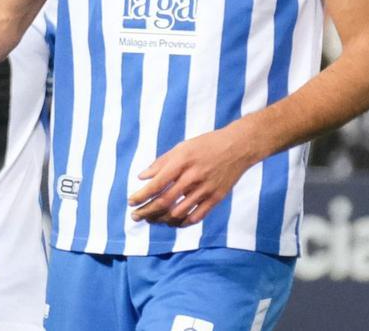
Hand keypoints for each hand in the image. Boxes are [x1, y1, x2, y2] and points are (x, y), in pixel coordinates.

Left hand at [128, 128, 256, 227]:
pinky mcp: (216, 198)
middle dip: (146, 211)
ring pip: (179, 213)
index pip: (156, 184)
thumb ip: (161, 163)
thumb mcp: (182, 147)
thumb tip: (142, 176)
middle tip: (135, 216)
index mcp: (181, 162)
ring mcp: (205, 189)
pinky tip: (174, 222)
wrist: (238, 147)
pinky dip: (182, 222)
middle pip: (164, 201)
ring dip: (162, 219)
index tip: (131, 202)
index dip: (141, 196)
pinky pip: (197, 216)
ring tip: (152, 220)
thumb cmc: (206, 145)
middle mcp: (192, 177)